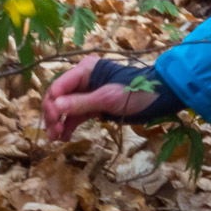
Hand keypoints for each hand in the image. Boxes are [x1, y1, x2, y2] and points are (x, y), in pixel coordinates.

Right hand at [41, 55, 161, 139]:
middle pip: (58, 98)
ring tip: (56, 139)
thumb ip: (80, 103)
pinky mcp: (94, 105)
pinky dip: (70, 125)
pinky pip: (76, 115)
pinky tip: (64, 137)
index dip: (52, 105)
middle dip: (53, 115)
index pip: (58, 87)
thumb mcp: (107, 98)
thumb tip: (55, 107)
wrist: (158, 98)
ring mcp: (88, 93)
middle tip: (53, 134)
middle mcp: (83, 79)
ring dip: (59, 123)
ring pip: (65, 108)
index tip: (53, 123)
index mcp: (84, 70)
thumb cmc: (134, 92)